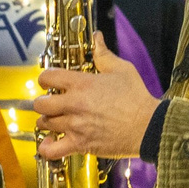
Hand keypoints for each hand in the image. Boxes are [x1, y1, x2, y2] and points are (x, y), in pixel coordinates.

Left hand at [34, 41, 161, 159]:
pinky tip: (51, 141)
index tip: (50, 82)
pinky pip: (52, 150)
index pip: (48, 77)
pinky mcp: (80, 144)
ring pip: (45, 123)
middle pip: (40, 103)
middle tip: (52, 102)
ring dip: (48, 121)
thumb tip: (97, 38)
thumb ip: (104, 54)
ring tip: (56, 120)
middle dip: (43, 102)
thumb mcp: (122, 69)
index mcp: (82, 84)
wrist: (148, 126)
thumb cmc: (137, 98)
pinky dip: (47, 147)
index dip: (45, 78)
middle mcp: (74, 104)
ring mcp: (75, 126)